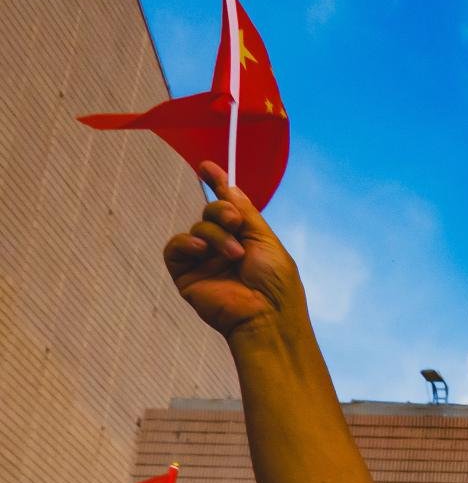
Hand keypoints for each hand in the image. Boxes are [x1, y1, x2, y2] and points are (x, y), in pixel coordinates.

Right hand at [162, 163, 304, 338]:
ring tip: (235, 254)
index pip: (228, 207)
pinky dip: (186, 242)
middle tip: (236, 222)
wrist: (267, 317)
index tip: (207, 166)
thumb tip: (230, 186)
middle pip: (211, 213)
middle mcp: (224, 249)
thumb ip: (246, 211)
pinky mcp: (186, 275)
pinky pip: (175, 247)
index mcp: (246, 240)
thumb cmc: (276, 284)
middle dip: (222, 211)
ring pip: (197, 228)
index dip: (218, 185)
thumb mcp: (265, 239)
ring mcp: (205, 262)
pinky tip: (201, 248)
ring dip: (216, 235)